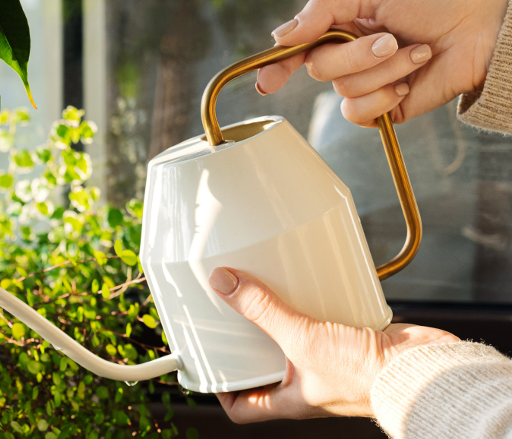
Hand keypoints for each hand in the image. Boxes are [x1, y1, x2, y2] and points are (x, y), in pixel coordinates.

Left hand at [208, 267, 458, 421]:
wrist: (425, 371)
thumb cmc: (366, 377)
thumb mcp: (302, 340)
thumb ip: (263, 311)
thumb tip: (223, 284)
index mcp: (290, 401)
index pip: (242, 408)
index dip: (221, 391)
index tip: (208, 366)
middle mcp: (308, 387)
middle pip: (266, 371)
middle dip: (249, 347)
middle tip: (230, 319)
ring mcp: (332, 366)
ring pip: (297, 346)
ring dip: (283, 322)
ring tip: (264, 294)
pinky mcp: (355, 344)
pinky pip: (328, 326)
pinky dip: (318, 307)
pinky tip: (310, 284)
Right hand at [256, 0, 508, 125]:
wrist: (483, 24)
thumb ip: (320, 11)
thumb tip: (281, 37)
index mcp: (342, 25)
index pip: (297, 50)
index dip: (277, 66)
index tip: (266, 83)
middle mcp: (351, 55)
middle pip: (321, 70)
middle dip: (356, 56)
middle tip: (390, 39)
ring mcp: (368, 82)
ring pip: (344, 91)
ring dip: (385, 71)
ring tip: (417, 52)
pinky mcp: (386, 106)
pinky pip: (360, 114)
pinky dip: (384, 98)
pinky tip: (408, 81)